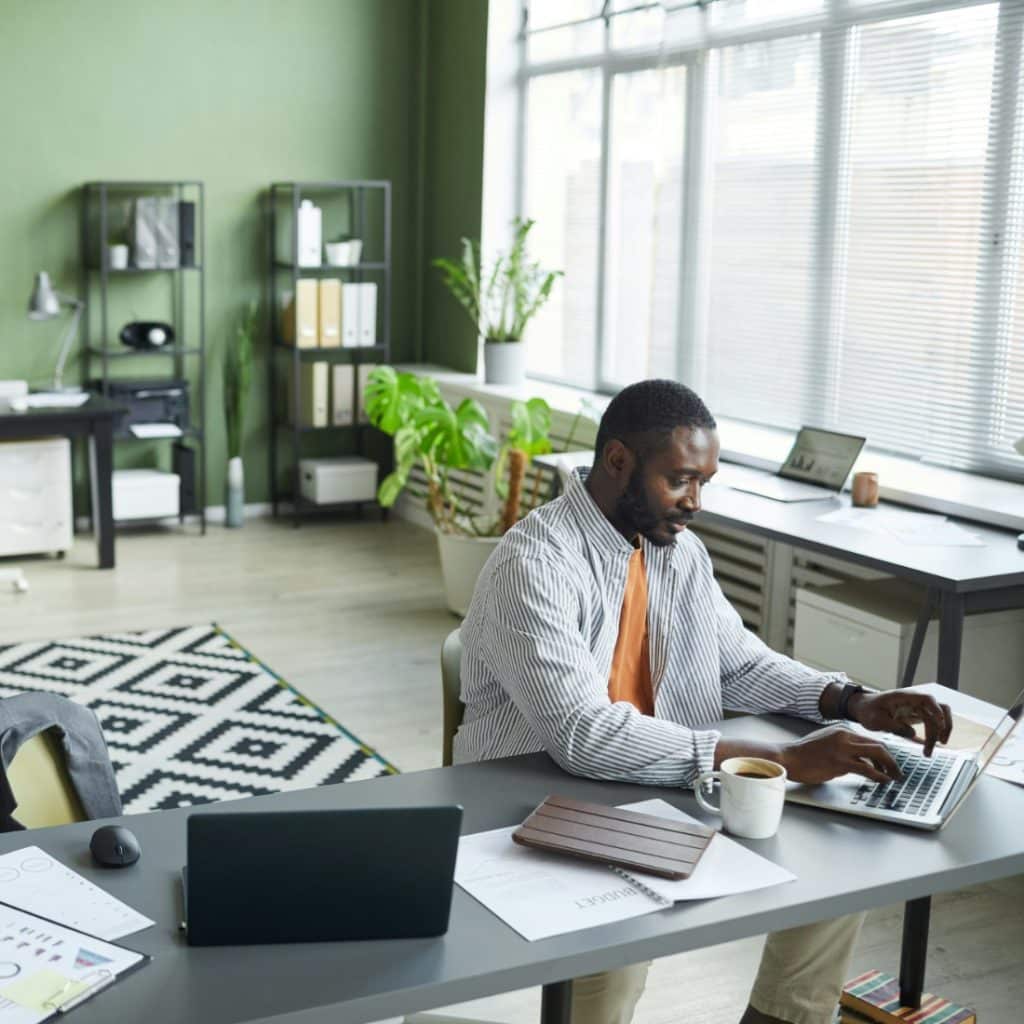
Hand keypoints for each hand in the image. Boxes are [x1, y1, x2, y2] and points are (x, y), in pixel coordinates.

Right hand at [780, 724, 901, 784]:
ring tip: (894, 777)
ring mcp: (843, 749)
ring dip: (889, 767)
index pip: (870, 739)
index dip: (883, 752)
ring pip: (877, 753)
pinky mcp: (840, 762)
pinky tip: (883, 781)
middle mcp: (845, 736)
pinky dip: (879, 776)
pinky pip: (867, 769)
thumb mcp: (827, 743)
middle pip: (878, 745)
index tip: (889, 763)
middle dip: (891, 759)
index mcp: (842, 731)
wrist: (789, 758)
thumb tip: (860, 761)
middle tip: (897, 771)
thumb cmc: (805, 754)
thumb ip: (844, 748)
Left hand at [849, 690, 951, 755]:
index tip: (939, 725)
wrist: (862, 708)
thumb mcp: (876, 720)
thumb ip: (894, 726)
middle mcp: (914, 701)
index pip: (927, 699)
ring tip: (928, 752)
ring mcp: (916, 708)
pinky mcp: (916, 716)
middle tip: (940, 743)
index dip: (937, 710)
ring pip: (937, 719)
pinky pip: (930, 724)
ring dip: (936, 735)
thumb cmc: (868, 710)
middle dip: (943, 726)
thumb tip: (913, 734)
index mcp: (904, 697)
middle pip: (939, 709)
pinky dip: (932, 736)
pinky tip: (927, 748)